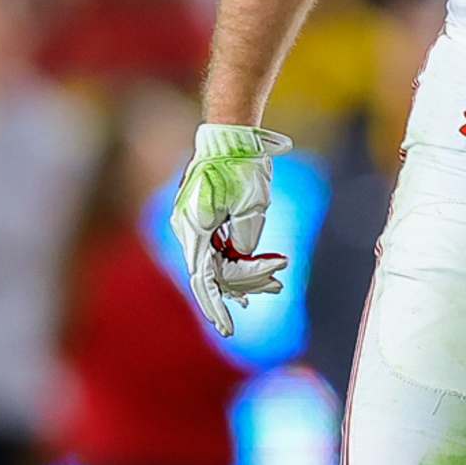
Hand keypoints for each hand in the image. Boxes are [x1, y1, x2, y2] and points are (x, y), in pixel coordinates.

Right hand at [171, 123, 290, 335]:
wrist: (230, 134)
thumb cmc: (242, 165)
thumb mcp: (252, 205)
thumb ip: (246, 239)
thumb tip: (244, 258)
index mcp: (194, 228)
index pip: (204, 280)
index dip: (217, 308)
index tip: (229, 330)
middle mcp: (187, 229)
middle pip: (214, 273)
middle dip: (246, 284)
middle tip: (278, 286)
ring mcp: (193, 224)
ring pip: (218, 261)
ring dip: (247, 272)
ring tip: (277, 282)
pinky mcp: (203, 219)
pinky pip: (219, 248)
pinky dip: (239, 259)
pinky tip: (258, 273)